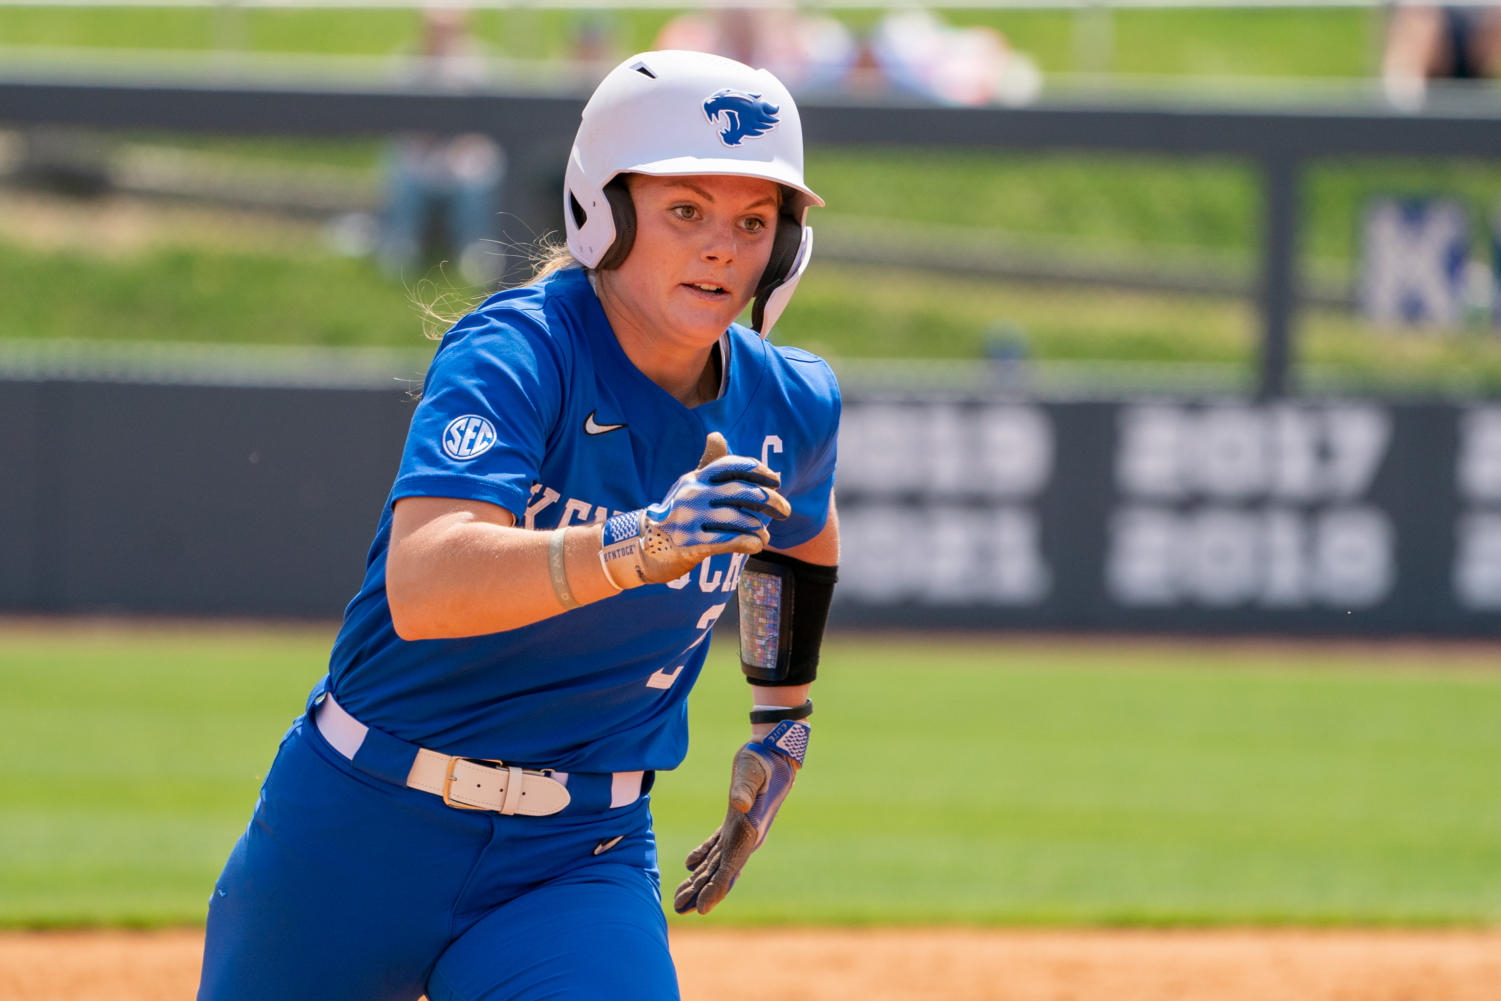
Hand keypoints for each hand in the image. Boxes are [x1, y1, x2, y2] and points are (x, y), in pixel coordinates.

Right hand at [600, 432, 790, 588]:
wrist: (645, 547)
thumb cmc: (677, 514)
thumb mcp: (690, 486)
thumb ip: (708, 465)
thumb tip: (717, 435)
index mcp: (695, 478)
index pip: (731, 465)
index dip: (758, 470)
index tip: (777, 481)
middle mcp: (692, 494)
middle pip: (742, 492)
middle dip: (771, 501)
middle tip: (786, 511)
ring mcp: (690, 519)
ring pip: (739, 518)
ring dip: (760, 527)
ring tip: (766, 534)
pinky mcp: (690, 544)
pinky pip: (729, 541)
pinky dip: (749, 542)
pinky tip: (758, 545)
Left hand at [673, 720, 809, 914]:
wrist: (776, 752)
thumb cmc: (763, 760)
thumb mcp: (753, 771)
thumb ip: (745, 788)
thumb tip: (738, 804)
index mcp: (750, 832)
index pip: (730, 868)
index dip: (716, 889)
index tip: (703, 908)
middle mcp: (746, 837)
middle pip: (721, 872)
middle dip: (701, 892)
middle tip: (679, 909)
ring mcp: (741, 830)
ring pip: (718, 862)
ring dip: (700, 879)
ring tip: (681, 896)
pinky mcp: (736, 820)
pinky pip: (718, 845)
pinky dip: (703, 856)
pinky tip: (691, 864)